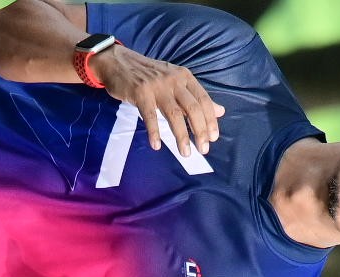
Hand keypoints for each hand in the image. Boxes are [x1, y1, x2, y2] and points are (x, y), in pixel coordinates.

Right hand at [92, 46, 221, 154]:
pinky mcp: (140, 93)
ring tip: (185, 153)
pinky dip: (154, 131)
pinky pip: (150, 115)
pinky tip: (156, 145)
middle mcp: (173, 80)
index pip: (203, 99)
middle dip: (199, 130)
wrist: (118, 62)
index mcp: (184, 77)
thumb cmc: (149, 75)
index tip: (213, 138)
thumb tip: (220, 111)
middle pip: (192, 108)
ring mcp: (157, 86)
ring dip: (181, 135)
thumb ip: (196, 97)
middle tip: (203, 149)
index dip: (210, 120)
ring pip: (174, 113)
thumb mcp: (176, 81)